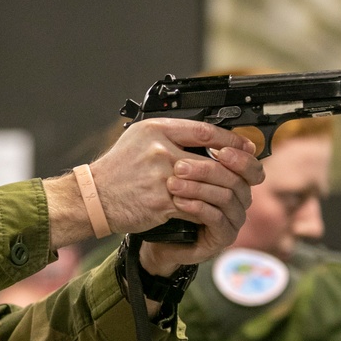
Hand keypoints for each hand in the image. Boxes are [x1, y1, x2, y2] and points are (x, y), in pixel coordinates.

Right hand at [46, 118, 261, 273]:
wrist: (93, 197)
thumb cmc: (116, 171)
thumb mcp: (139, 141)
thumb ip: (170, 136)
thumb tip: (206, 139)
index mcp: (156, 130)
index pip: (204, 130)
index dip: (229, 139)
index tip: (243, 146)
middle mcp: (160, 150)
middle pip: (213, 160)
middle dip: (235, 170)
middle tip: (248, 175)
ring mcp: (162, 176)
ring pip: (208, 184)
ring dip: (223, 192)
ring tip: (231, 195)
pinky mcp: (162, 201)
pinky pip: (195, 205)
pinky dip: (205, 209)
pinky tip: (211, 210)